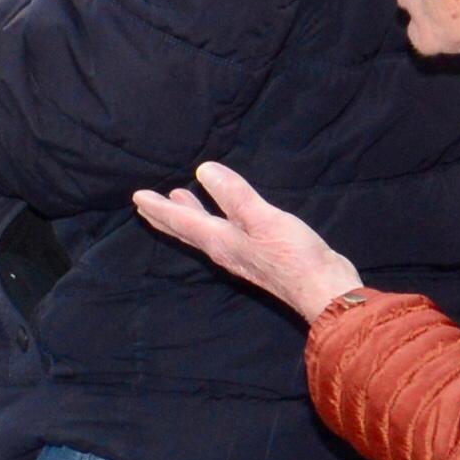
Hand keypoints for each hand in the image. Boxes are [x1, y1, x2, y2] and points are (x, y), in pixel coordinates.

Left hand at [133, 161, 366, 320]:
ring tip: (178, 200)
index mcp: (220, 240)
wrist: (322, 289)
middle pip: (187, 230)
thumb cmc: (294, 255)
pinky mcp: (257, 256)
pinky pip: (221, 235)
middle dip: (166, 216)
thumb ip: (234, 195)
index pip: (181, 222)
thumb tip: (203, 170)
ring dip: (187, 217)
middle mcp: (224, 250)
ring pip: (203, 233)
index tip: (136, 197)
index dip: (159, 208)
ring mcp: (240, 254)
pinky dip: (210, 221)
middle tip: (145, 204)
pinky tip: (220, 218)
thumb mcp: (262, 219)